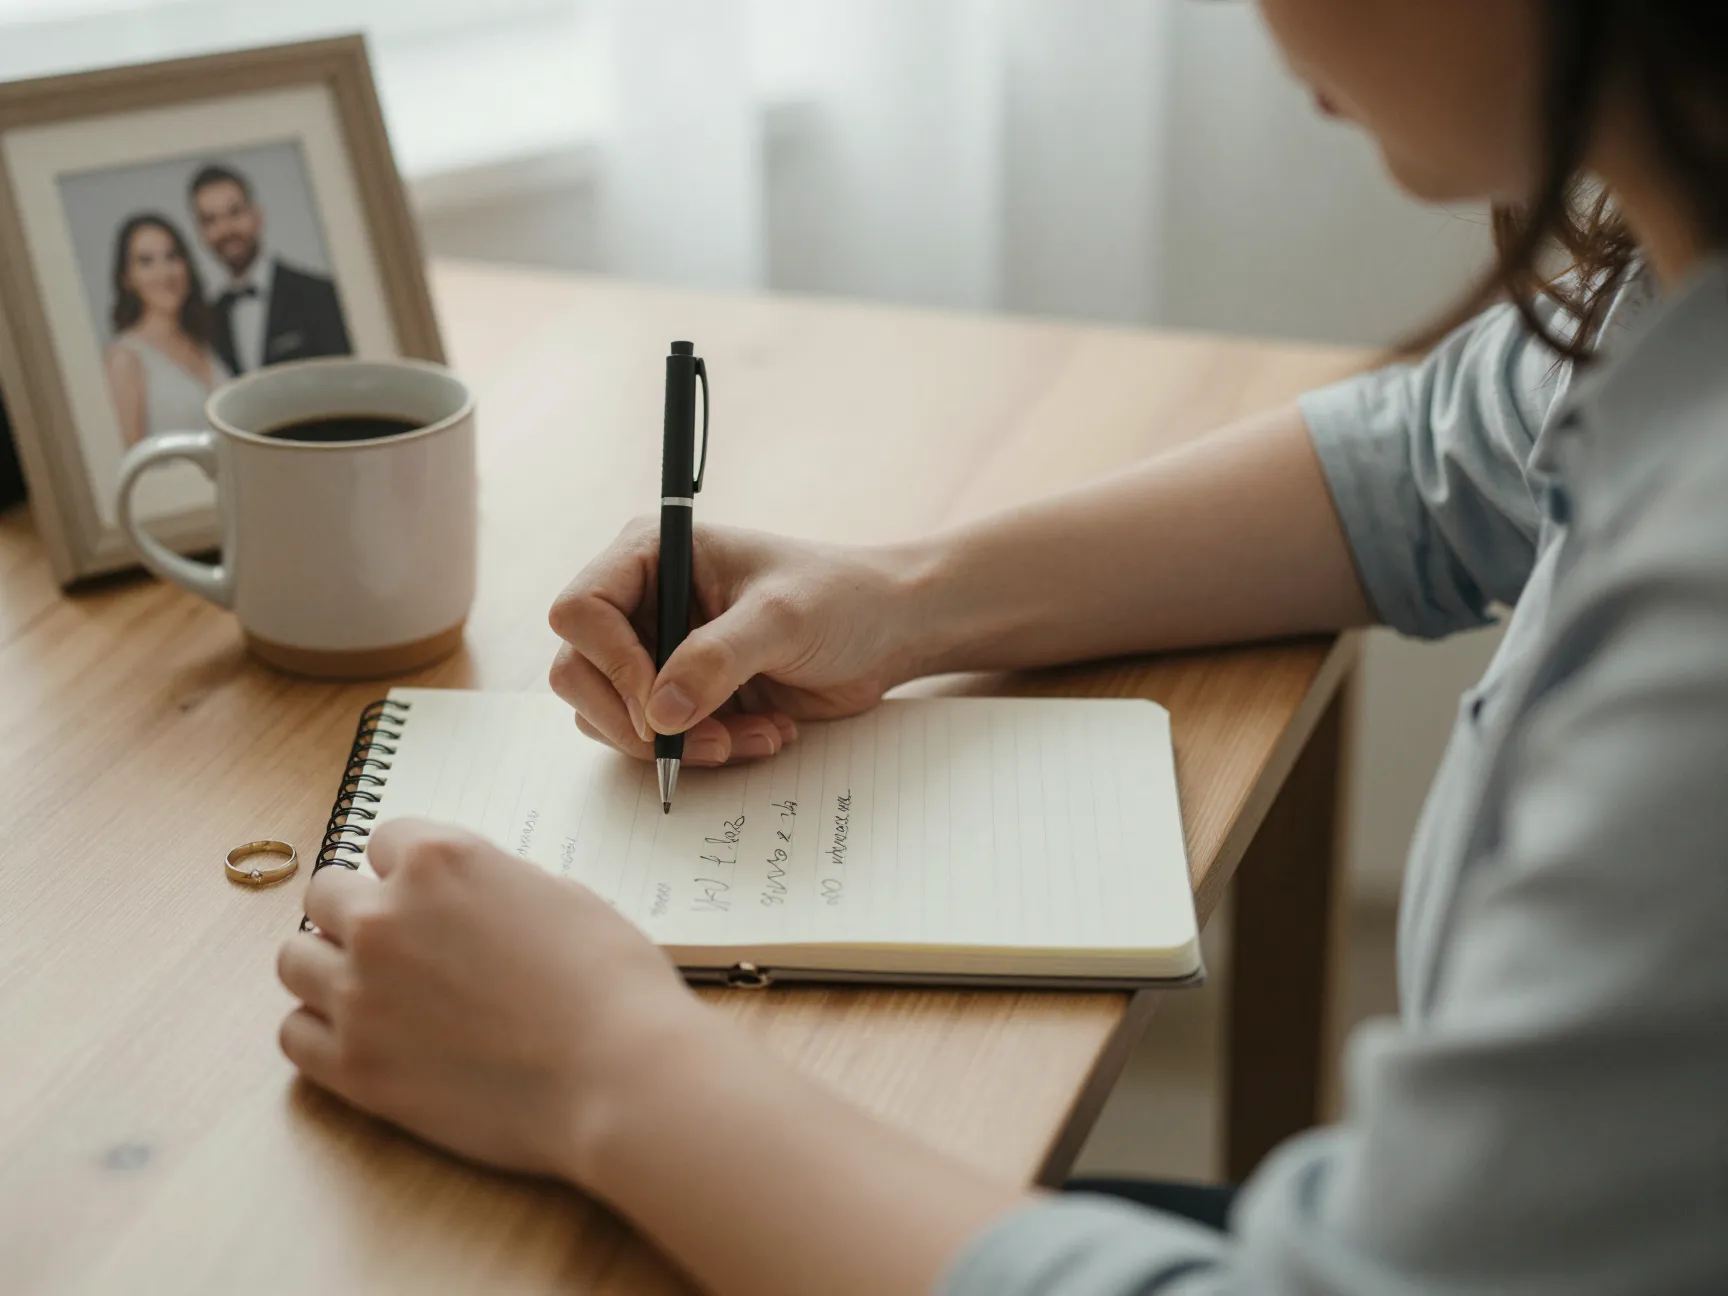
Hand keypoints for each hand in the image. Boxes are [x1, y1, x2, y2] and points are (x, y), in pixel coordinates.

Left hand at [277, 819, 697, 1179]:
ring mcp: (360, 993)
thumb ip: (491, 887)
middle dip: (358, 910)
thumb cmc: (609, 982)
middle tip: (399, 943)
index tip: (427, 894)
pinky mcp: (354, 1066)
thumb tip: (467, 904)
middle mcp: (383, 916)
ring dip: (328, 967)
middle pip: (325, 893)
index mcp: (438, 860)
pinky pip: (294, 1035)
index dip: (409, 868)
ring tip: (372, 989)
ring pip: (294, 960)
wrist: (618, 1074)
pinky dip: (322, 1032)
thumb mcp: (560, 896)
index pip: (384, 838)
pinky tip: (365, 1037)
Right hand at [549, 520, 925, 765]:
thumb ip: (717, 659)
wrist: (886, 633)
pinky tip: (761, 735)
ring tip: (748, 735)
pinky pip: (655, 740)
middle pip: (578, 672)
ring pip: (610, 716)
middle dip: (637, 720)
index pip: (581, 610)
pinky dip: (702, 751)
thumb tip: (659, 714)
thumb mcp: (783, 619)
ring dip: (677, 743)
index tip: (658, 704)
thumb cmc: (840, 598)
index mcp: (651, 554)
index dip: (610, 663)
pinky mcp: (679, 696)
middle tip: (703, 740)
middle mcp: (640, 601)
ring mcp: (655, 652)